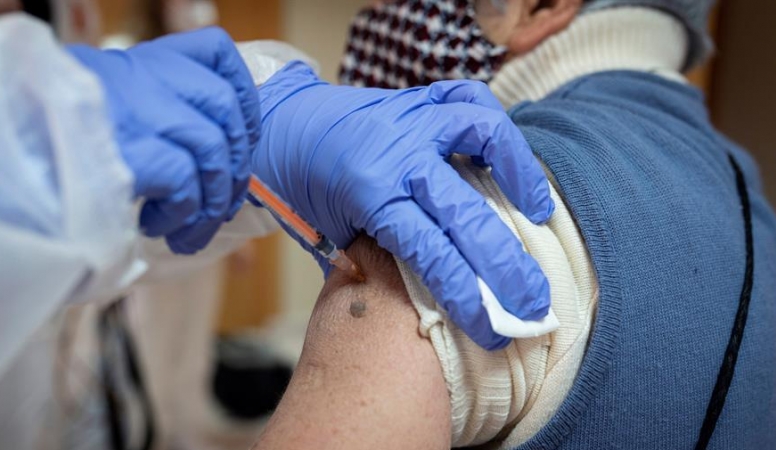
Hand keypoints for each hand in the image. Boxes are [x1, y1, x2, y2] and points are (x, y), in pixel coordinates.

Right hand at [68, 27, 259, 253]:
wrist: (8, 151)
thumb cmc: (51, 134)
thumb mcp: (102, 104)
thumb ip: (148, 111)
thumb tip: (201, 160)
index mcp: (140, 60)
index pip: (215, 52)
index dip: (244, 96)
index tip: (244, 135)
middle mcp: (145, 76)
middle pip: (225, 108)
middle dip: (234, 164)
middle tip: (220, 203)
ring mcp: (141, 111)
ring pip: (213, 152)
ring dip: (210, 202)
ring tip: (190, 230)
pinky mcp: (135, 152)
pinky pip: (187, 186)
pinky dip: (183, 214)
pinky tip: (159, 226)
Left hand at [254, 62, 553, 349]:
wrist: (281, 125)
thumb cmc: (307, 188)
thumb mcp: (333, 232)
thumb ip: (383, 257)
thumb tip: (436, 297)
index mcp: (369, 194)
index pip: (431, 253)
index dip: (467, 296)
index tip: (493, 330)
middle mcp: (398, 154)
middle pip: (468, 212)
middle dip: (507, 265)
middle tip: (534, 300)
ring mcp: (414, 119)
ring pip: (484, 134)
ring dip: (521, 175)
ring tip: (539, 215)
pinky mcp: (420, 98)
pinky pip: (469, 99)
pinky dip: (496, 127)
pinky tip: (510, 158)